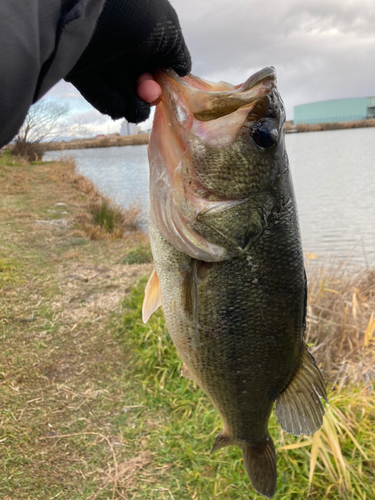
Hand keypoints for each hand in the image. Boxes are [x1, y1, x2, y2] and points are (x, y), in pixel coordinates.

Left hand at [65, 0, 190, 122]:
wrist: (82, 15)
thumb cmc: (131, 15)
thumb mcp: (167, 29)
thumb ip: (177, 52)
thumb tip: (183, 71)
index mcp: (144, 28)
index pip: (157, 59)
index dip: (164, 77)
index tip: (168, 89)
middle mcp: (123, 41)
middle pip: (140, 78)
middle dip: (148, 94)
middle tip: (151, 100)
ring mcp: (100, 57)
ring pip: (122, 89)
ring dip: (134, 105)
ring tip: (137, 110)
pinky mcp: (80, 71)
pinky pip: (100, 94)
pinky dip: (112, 104)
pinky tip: (120, 107)